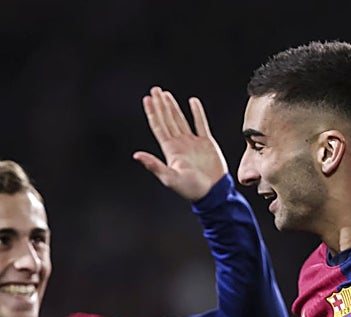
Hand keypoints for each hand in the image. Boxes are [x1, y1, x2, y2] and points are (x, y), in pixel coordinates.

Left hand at [133, 87, 227, 201]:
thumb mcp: (170, 178)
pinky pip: (200, 124)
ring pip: (180, 120)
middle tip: (155, 90)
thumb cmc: (192, 189)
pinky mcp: (206, 143)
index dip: (152, 113)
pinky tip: (193, 102)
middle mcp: (179, 144)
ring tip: (166, 94)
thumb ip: (154, 165)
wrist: (213, 192)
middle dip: (161, 105)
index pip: (158, 127)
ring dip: (173, 107)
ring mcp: (192, 142)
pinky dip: (197, 112)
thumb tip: (136, 155)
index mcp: (170, 150)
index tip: (147, 99)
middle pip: (167, 120)